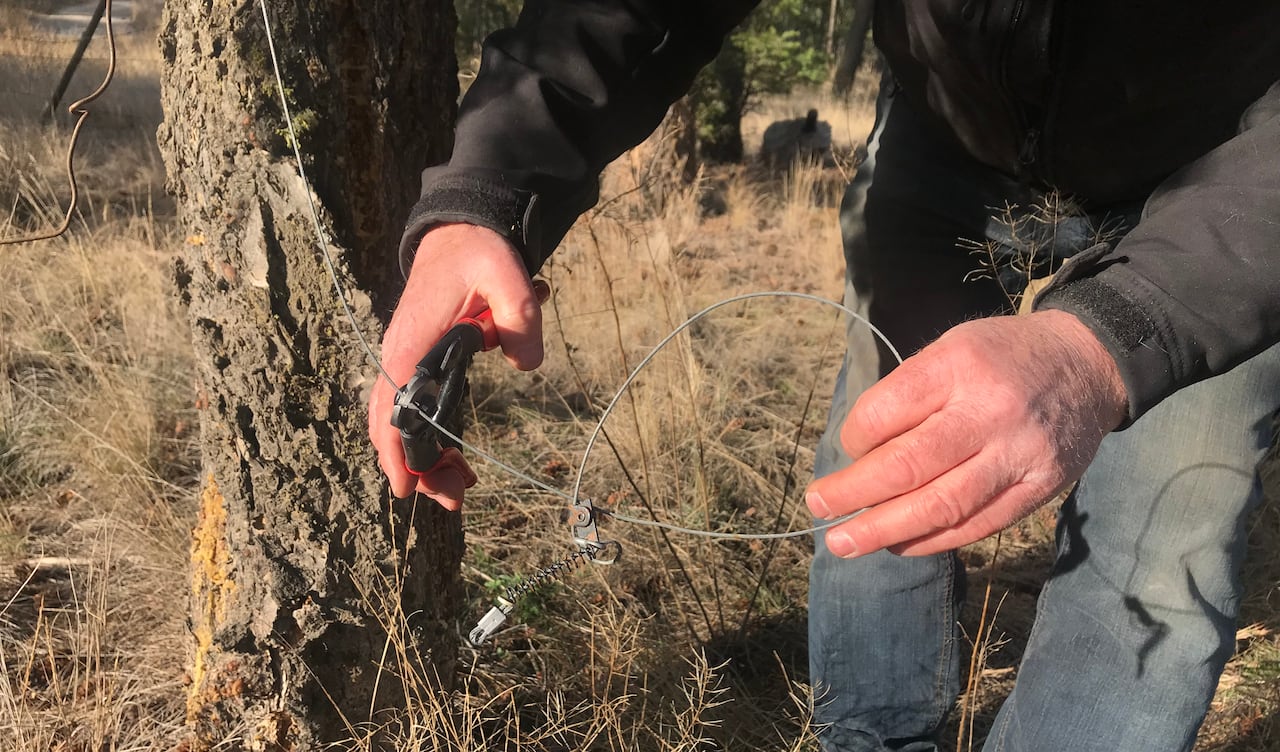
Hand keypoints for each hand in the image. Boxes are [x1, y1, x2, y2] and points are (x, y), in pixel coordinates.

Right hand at [368, 223, 543, 509]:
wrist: (460, 229)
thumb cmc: (478, 252)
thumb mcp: (506, 275)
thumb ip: (519, 318)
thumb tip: (527, 365)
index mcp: (411, 345)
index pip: (393, 411)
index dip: (397, 453)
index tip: (406, 490)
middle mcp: (398, 356)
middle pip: (392, 426)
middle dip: (417, 468)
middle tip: (453, 501)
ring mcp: (405, 358)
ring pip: (400, 421)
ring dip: (424, 457)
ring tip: (461, 485)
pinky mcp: (417, 358)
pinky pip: (411, 407)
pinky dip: (427, 436)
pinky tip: (453, 455)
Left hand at [805, 310, 1127, 556]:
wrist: (1089, 364)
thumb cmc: (1001, 357)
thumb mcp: (951, 348)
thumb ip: (907, 395)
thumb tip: (857, 454)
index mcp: (958, 365)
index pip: (885, 413)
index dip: (854, 438)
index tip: (849, 447)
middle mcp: (990, 411)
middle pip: (908, 465)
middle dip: (854, 494)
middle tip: (818, 509)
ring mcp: (1019, 453)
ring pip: (942, 506)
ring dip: (885, 531)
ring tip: (845, 542)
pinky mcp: (1041, 488)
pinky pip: (978, 525)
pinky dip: (932, 541)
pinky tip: (899, 545)